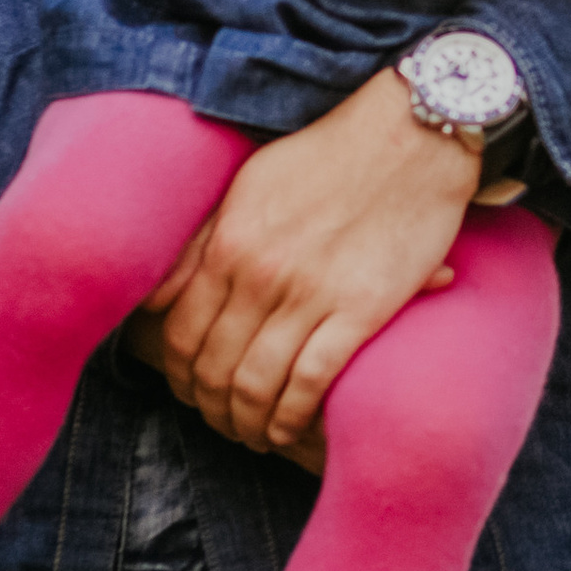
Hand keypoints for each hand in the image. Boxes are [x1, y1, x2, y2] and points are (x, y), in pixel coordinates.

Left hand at [129, 65, 491, 457]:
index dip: (180, 378)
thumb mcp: (251, 184)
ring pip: (256, 386)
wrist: (412, 136)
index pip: (180, 336)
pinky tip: (291, 430)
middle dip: (212, 410)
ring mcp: (310, 294)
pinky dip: (292, 418)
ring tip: (257, 435)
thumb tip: (158, 294)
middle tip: (225, 423)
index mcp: (229, 243)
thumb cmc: (331, 156)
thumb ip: (203, 239)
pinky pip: (310, 383)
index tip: (193, 394)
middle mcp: (260, 273)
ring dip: (248, 424)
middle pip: (213, 369)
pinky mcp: (360, 310)